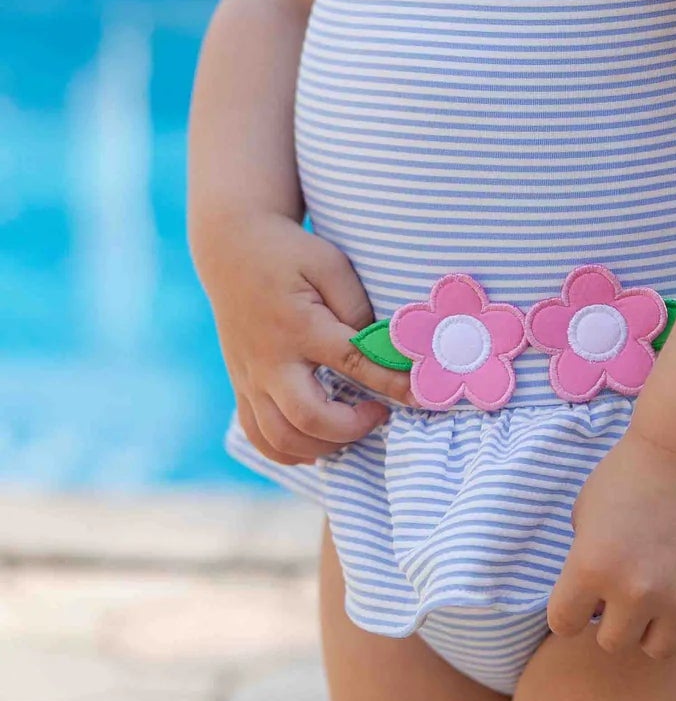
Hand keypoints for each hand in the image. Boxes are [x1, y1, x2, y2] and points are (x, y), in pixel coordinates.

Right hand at [201, 214, 410, 464]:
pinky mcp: (241, 385)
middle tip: (380, 412)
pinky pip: (258, 435)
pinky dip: (287, 451)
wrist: (232, 249)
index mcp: (299, 326)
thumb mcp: (330, 264)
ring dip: (323, 446)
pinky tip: (316, 446)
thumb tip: (379, 348)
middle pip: (309, 417)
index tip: (418, 394)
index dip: (391, 382)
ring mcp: (251, 378)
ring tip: (352, 429)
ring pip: (281, 437)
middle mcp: (270, 360)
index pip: (353, 363)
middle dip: (352, 428)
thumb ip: (355, 307)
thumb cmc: (290, 253)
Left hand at [546, 425, 675, 660]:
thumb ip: (583, 557)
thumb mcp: (585, 511)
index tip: (581, 599)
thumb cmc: (628, 474)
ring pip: (659, 649)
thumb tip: (589, 593)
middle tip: (623, 594)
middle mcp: (633, 592)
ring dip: (653, 628)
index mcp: (590, 569)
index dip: (569, 612)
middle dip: (612, 621)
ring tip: (656, 601)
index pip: (563, 625)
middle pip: (612, 644)